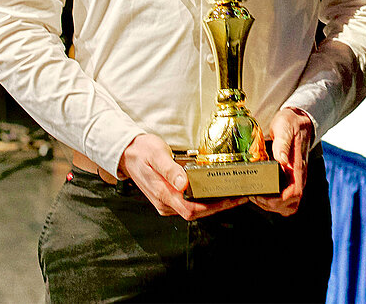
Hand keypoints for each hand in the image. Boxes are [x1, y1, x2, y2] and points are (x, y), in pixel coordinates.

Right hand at [118, 133, 248, 219]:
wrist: (126, 153)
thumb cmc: (142, 152)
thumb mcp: (156, 155)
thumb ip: (170, 170)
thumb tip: (183, 184)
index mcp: (163, 195)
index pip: (192, 210)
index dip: (215, 208)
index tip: (232, 199)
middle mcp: (165, 203)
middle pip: (196, 213)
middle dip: (219, 206)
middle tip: (239, 196)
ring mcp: (166, 202)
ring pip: (193, 210)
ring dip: (213, 204)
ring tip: (231, 193)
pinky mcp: (167, 197)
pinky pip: (188, 204)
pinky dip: (204, 200)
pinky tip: (214, 190)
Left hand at [250, 107, 313, 215]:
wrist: (299, 120)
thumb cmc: (291, 124)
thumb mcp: (284, 128)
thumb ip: (282, 144)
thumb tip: (281, 161)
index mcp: (298, 166)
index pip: (294, 194)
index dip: (278, 201)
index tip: (262, 195)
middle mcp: (298, 176)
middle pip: (291, 205)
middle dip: (271, 205)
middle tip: (255, 195)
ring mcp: (294, 178)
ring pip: (288, 205)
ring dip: (272, 206)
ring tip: (257, 196)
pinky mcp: (290, 178)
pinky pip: (285, 198)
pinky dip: (273, 201)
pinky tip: (262, 192)